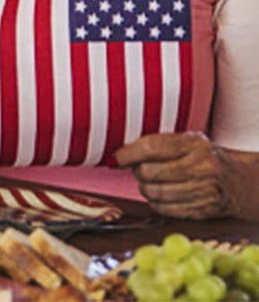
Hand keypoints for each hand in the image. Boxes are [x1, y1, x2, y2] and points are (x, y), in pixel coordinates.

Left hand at [114, 132, 230, 217]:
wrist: (235, 181)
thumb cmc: (201, 156)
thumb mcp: (185, 141)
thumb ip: (156, 144)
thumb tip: (118, 156)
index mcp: (193, 144)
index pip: (151, 147)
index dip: (128, 154)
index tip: (116, 158)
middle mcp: (201, 167)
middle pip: (150, 173)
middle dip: (138, 172)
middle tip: (140, 169)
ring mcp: (204, 191)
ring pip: (156, 193)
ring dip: (145, 188)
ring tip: (150, 182)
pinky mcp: (203, 210)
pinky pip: (166, 210)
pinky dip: (156, 203)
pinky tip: (160, 196)